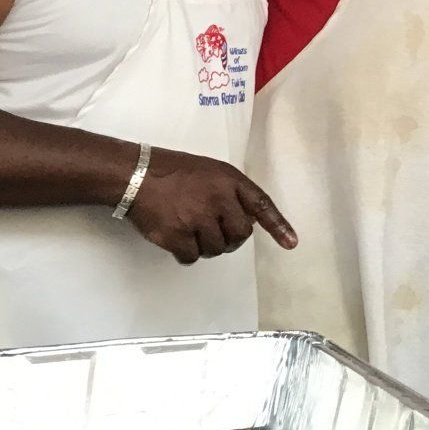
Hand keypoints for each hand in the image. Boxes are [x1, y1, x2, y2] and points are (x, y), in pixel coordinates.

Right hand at [123, 146, 298, 264]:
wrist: (136, 174)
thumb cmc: (175, 171)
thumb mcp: (211, 171)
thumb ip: (231, 192)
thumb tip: (246, 221)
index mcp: (229, 180)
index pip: (261, 204)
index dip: (278, 226)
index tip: (291, 243)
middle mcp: (218, 199)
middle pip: (240, 236)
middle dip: (230, 238)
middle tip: (213, 230)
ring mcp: (198, 219)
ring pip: (216, 249)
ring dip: (206, 246)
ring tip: (190, 228)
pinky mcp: (178, 237)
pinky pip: (192, 258)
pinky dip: (186, 253)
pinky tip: (177, 238)